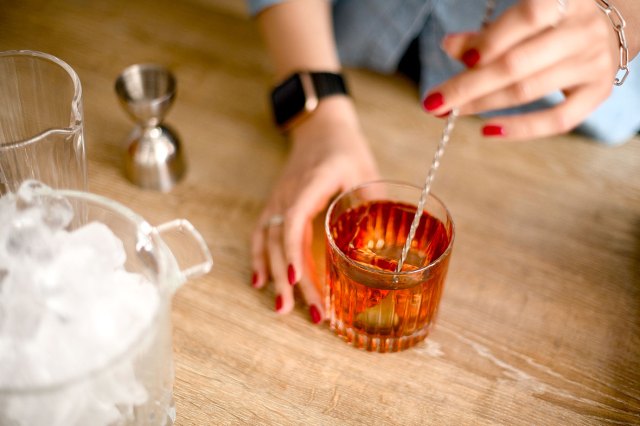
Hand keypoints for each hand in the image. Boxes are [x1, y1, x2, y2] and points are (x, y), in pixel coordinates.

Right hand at [251, 97, 378, 322]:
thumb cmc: (345, 147)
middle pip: (281, 239)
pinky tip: (261, 283)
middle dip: (290, 277)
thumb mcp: (365, 170)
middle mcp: (289, 192)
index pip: (294, 219)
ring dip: (273, 275)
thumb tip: (392, 244)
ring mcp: (279, 199)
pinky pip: (261, 233)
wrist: (320, 126)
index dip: (293, 251)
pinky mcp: (276, 204)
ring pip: (267, 241)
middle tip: (304, 311)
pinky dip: (259, 259)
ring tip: (281, 308)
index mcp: (312, 182)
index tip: (298, 280)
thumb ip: (374, 203)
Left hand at [423, 0, 621, 139]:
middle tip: (434, 102)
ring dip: (482, 105)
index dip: (491, 40)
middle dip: (469, 85)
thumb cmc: (554, 21)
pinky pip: (557, 120)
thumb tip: (449, 45)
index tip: (460, 61)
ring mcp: (593, 63)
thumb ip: (490, 32)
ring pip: (529, 91)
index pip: (527, 17)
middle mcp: (583, 31)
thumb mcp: (526, 16)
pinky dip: (520, 129)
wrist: (610, 27)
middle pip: (517, 64)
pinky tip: (487, 131)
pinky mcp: (597, 93)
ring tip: (450, 112)